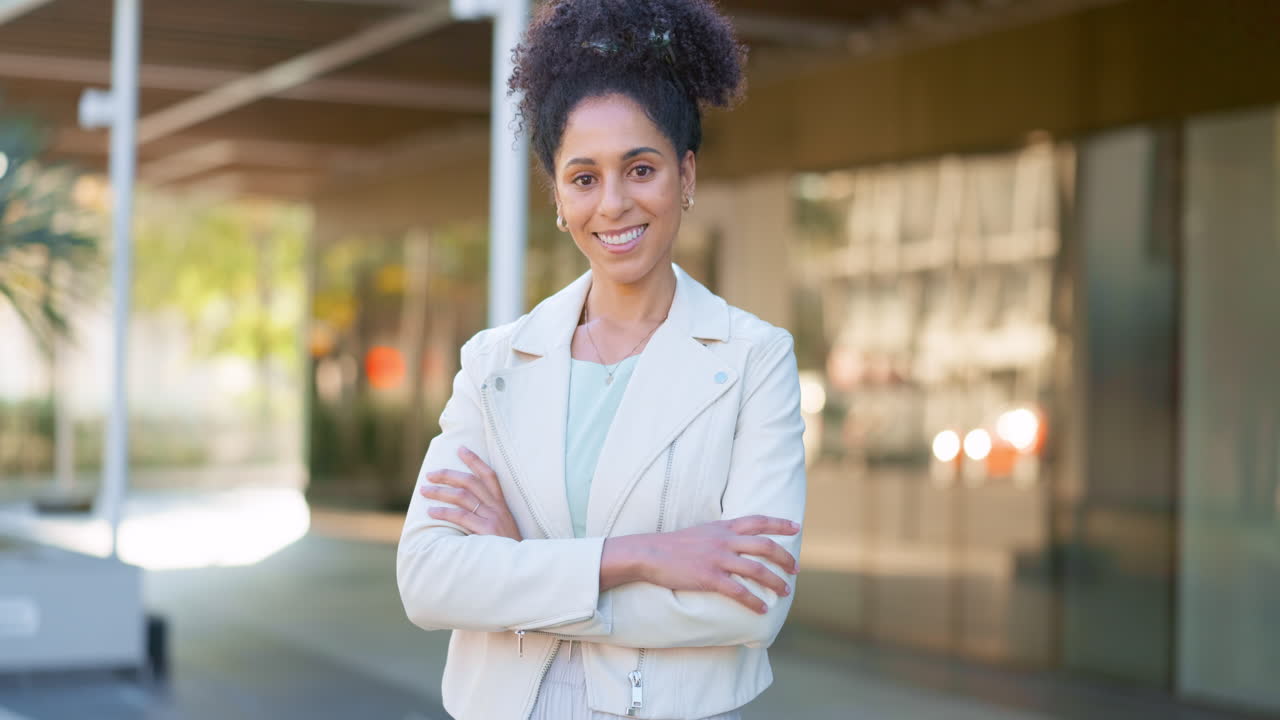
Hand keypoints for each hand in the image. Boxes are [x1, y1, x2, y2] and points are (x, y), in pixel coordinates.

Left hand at [419, 447, 522, 540]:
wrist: (520, 564)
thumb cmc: (506, 548)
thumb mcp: (501, 527)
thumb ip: (486, 516)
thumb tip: (462, 508)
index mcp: (502, 504)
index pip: (489, 475)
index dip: (474, 460)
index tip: (460, 448)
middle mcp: (497, 507)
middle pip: (470, 482)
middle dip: (448, 474)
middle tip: (430, 474)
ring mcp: (493, 518)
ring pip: (462, 496)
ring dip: (440, 491)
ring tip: (424, 490)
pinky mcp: (487, 530)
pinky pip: (461, 516)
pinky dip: (444, 512)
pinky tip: (431, 511)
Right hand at [604, 516, 799, 613]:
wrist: (649, 553)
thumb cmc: (673, 545)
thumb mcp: (701, 532)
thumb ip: (721, 534)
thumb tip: (738, 540)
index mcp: (723, 528)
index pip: (759, 521)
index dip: (780, 524)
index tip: (797, 528)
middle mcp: (724, 540)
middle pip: (765, 546)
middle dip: (785, 558)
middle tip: (796, 569)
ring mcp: (717, 559)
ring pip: (757, 570)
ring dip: (775, 582)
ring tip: (785, 592)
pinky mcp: (709, 577)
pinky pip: (738, 591)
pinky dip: (754, 601)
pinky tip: (762, 609)